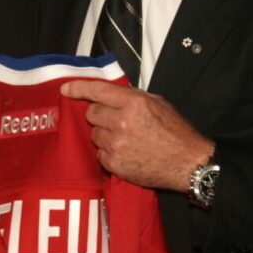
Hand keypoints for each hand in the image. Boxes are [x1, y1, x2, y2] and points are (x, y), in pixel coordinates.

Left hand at [61, 79, 213, 191]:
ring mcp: (116, 144)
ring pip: (94, 135)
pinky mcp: (115, 164)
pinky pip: (100, 154)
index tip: (65, 88)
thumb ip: (133, 96)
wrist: (187, 163)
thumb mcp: (158, 103)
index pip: (97, 91)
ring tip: (126, 140)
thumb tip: (112, 93)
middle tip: (117, 121)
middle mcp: (121, 122)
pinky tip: (127, 154)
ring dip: (105, 135)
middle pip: (92, 114)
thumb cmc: (176, 132)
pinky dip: (109, 154)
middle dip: (101, 116)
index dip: (77, 88)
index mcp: (133, 103)